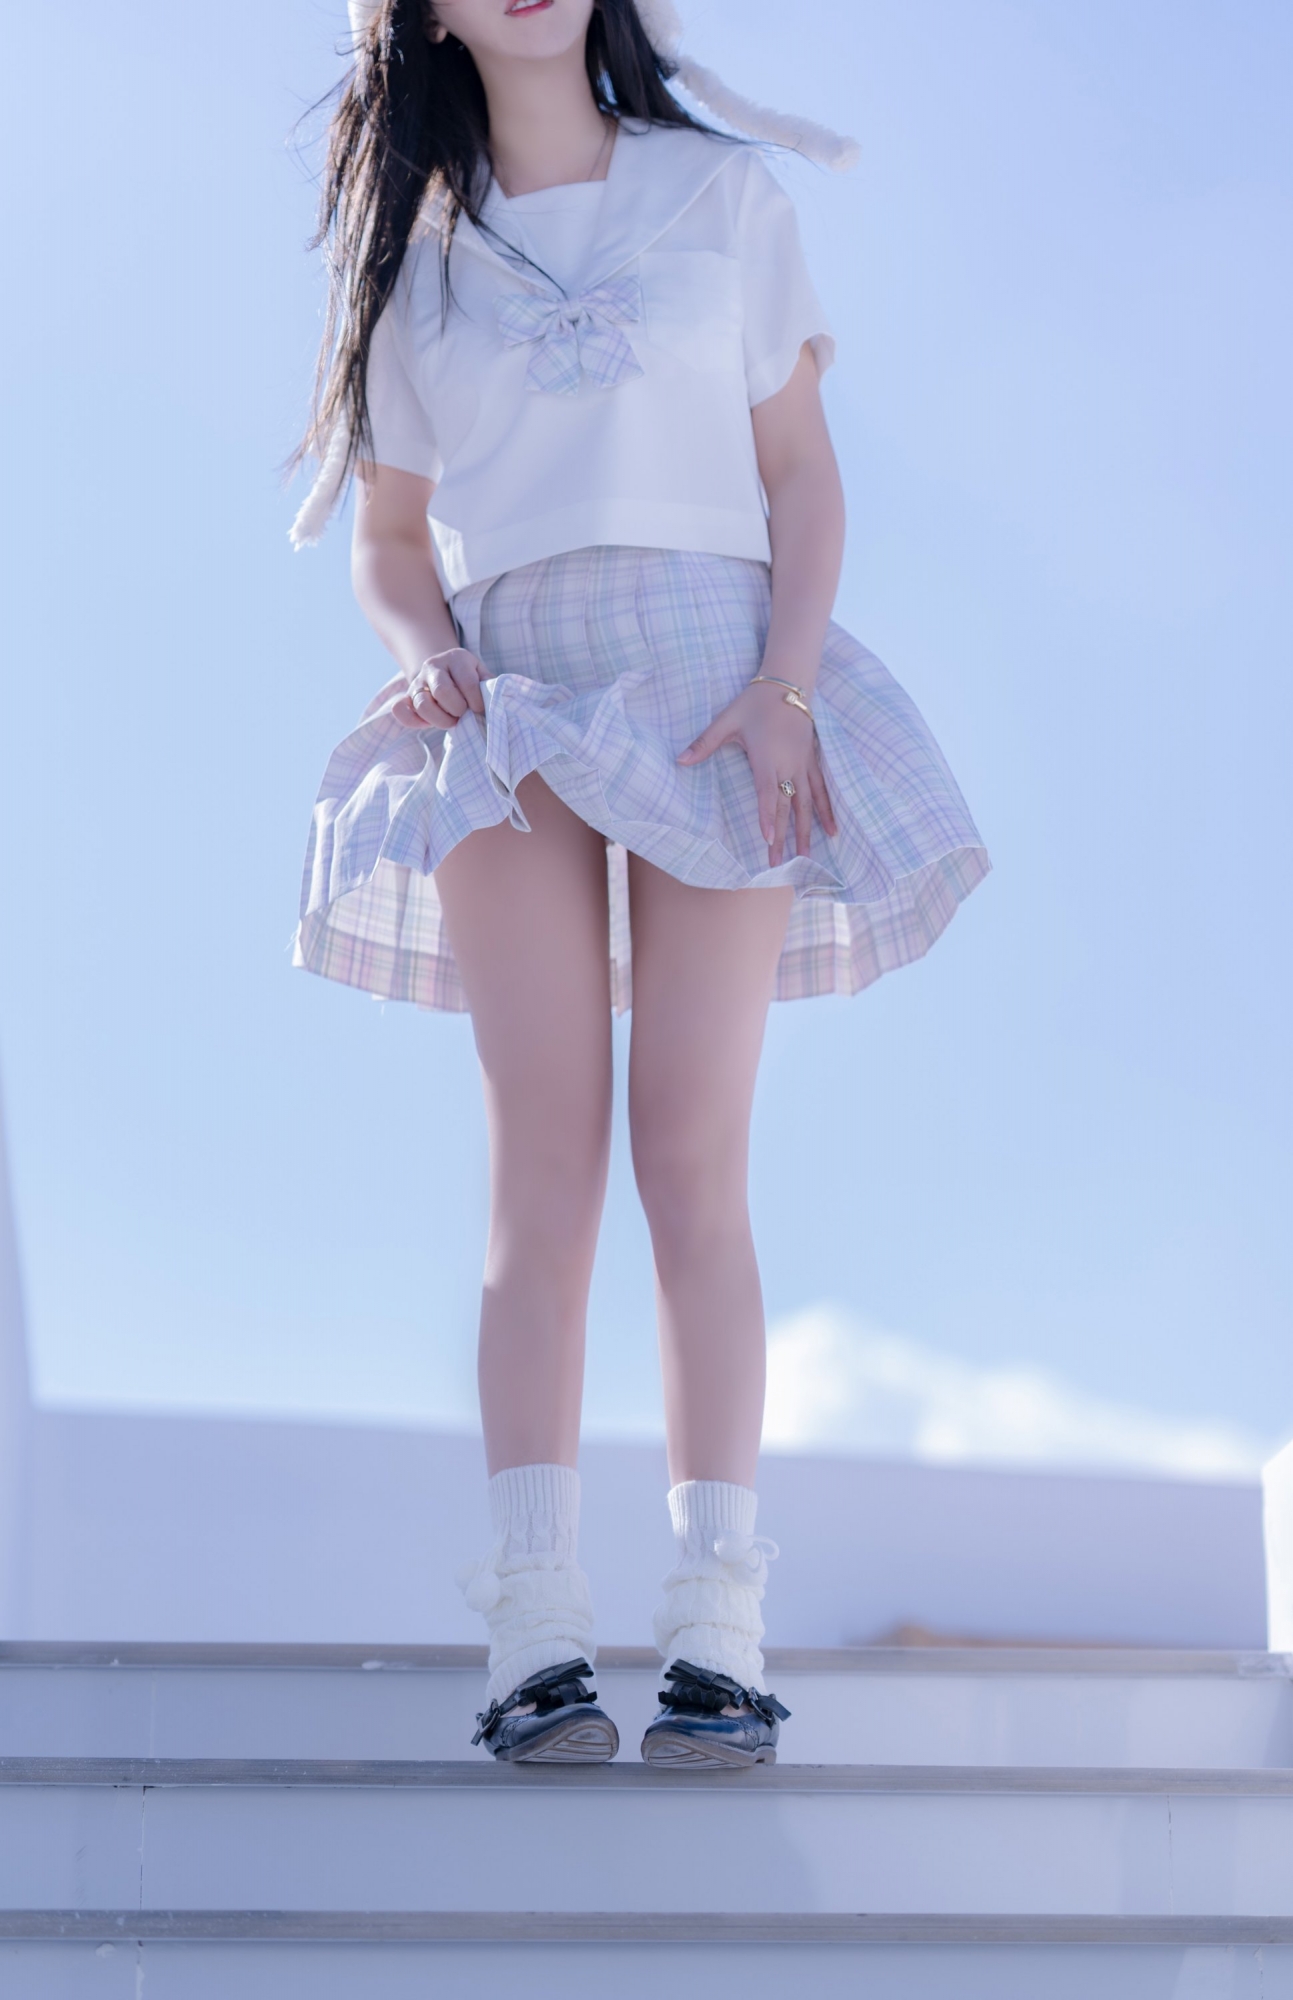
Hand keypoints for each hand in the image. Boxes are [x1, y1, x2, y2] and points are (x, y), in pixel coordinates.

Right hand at [391, 647, 486, 730]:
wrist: (444, 670)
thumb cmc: (470, 678)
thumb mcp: (482, 675)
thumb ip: (491, 686)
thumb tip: (499, 701)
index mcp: (457, 658)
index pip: (468, 682)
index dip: (476, 702)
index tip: (481, 710)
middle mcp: (433, 666)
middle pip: (442, 691)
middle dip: (457, 709)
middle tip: (464, 714)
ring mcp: (417, 682)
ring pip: (422, 703)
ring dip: (440, 719)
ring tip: (452, 721)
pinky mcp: (407, 698)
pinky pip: (400, 710)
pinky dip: (411, 720)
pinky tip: (426, 724)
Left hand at [678, 681, 837, 865]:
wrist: (788, 683)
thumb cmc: (755, 703)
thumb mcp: (727, 720)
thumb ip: (704, 743)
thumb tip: (678, 760)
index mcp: (767, 758)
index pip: (767, 793)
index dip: (768, 817)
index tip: (767, 839)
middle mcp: (788, 765)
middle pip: (787, 806)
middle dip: (783, 836)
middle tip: (778, 863)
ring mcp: (803, 765)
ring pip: (807, 804)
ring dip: (806, 831)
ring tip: (806, 856)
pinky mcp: (812, 761)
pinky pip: (821, 791)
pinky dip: (827, 811)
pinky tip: (832, 831)